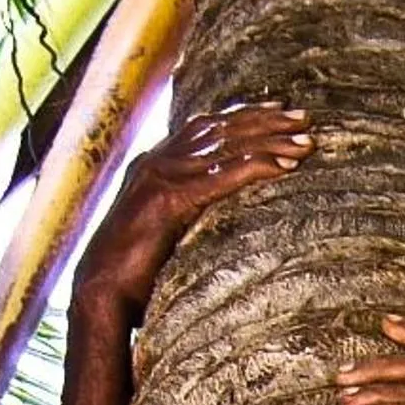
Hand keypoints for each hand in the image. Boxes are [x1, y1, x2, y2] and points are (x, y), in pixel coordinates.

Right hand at [75, 101, 311, 322]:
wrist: (99, 294)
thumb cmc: (127, 274)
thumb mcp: (157, 231)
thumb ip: (179, 212)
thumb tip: (206, 217)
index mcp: (151, 165)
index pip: (203, 127)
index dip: (241, 116)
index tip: (276, 110)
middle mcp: (156, 162)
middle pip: (220, 129)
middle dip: (265, 120)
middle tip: (303, 117)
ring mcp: (161, 178)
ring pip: (226, 146)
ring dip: (270, 140)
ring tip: (305, 140)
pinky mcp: (169, 201)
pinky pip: (222, 176)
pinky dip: (258, 167)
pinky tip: (285, 166)